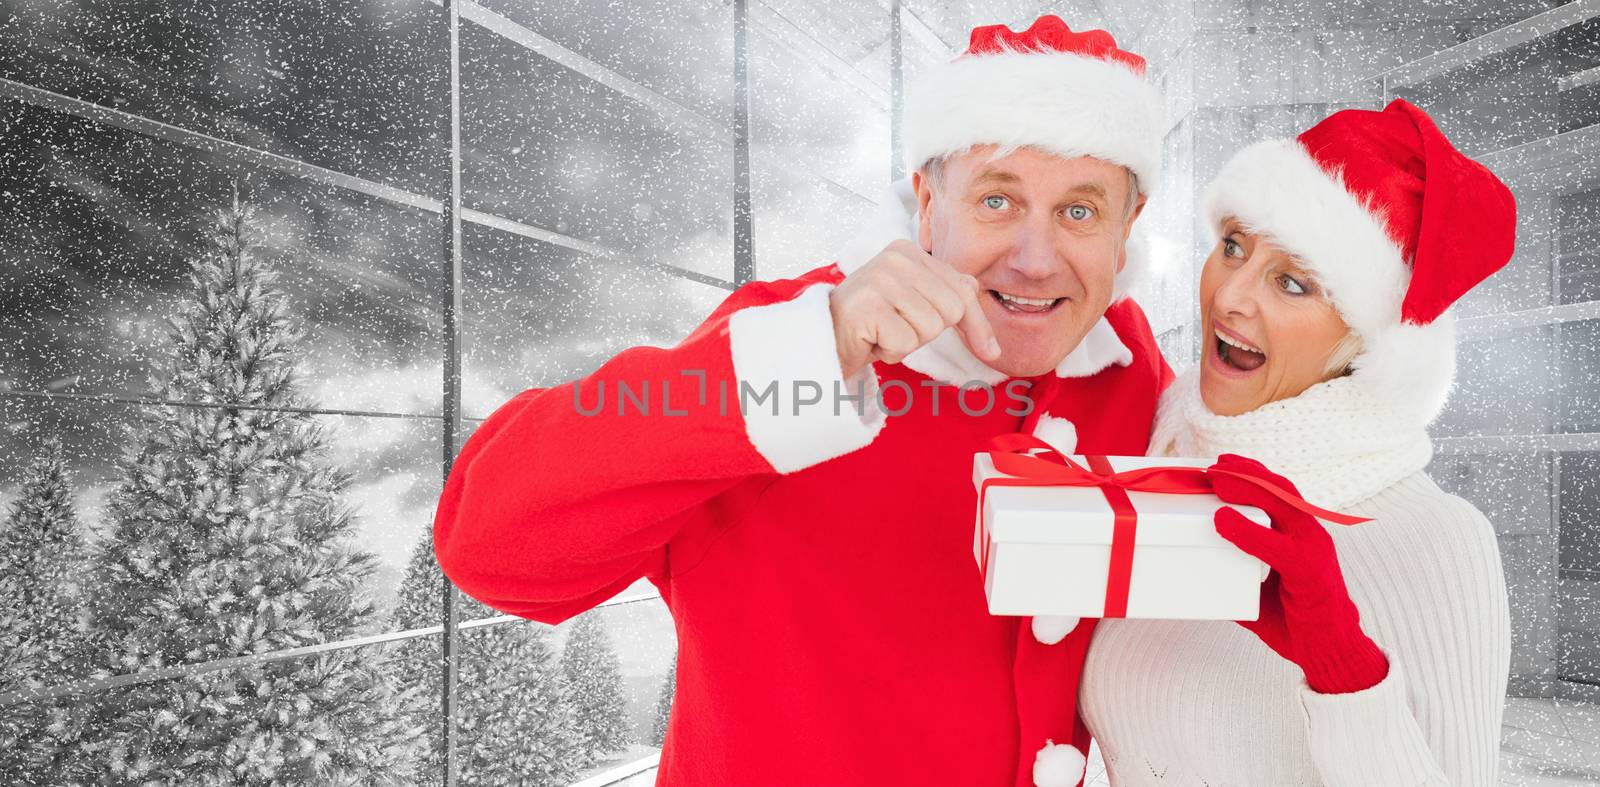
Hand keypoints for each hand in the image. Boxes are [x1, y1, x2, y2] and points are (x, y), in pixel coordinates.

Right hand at [829, 240, 999, 379]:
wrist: (824, 339)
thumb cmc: (873, 324)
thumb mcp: (913, 302)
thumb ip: (946, 296)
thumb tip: (984, 317)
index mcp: (909, 251)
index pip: (962, 288)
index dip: (977, 325)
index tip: (990, 351)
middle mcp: (895, 258)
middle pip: (951, 309)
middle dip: (929, 331)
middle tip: (898, 328)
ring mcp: (879, 279)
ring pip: (929, 328)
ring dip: (907, 342)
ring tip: (883, 333)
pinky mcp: (867, 306)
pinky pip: (904, 342)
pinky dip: (891, 352)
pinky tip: (872, 340)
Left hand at [1208, 454, 1388, 693]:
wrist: (1334, 656)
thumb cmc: (1299, 624)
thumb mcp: (1257, 595)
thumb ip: (1235, 579)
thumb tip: (1201, 576)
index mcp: (1300, 537)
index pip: (1278, 493)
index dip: (1252, 474)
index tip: (1223, 464)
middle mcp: (1310, 536)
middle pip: (1279, 489)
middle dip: (1245, 472)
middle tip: (1214, 466)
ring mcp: (1313, 551)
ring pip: (1281, 505)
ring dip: (1246, 489)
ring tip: (1216, 481)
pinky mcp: (1311, 573)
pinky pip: (1277, 546)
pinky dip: (1247, 531)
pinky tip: (1223, 522)